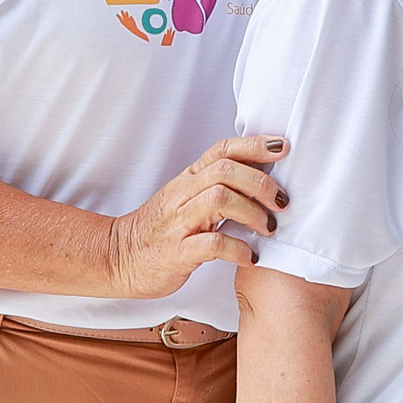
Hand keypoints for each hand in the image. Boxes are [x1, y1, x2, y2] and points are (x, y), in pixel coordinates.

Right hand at [102, 135, 287, 297]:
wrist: (120, 257)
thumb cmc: (162, 229)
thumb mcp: (187, 198)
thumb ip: (217, 185)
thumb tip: (262, 175)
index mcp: (188, 179)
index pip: (222, 150)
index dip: (254, 145)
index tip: (283, 147)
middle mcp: (183, 195)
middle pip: (226, 171)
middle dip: (261, 183)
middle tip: (281, 203)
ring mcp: (179, 223)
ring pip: (220, 199)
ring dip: (253, 213)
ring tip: (268, 229)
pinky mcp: (177, 253)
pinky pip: (212, 244)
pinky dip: (238, 248)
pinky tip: (250, 257)